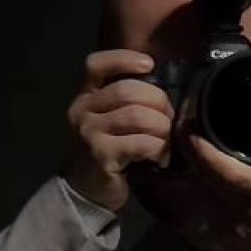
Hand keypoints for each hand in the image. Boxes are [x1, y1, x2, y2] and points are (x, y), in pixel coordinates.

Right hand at [63, 49, 173, 212]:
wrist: (84, 192)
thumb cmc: (105, 151)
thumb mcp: (107, 120)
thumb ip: (126, 101)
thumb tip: (166, 87)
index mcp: (84, 96)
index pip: (95, 64)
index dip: (124, 59)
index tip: (149, 64)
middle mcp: (81, 110)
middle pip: (128, 90)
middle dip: (159, 102)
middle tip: (169, 119)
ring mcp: (89, 133)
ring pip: (138, 116)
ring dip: (162, 128)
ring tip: (167, 140)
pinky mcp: (101, 156)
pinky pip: (142, 142)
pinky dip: (159, 148)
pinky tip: (161, 158)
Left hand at [188, 104, 250, 250]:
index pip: (217, 166)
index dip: (196, 143)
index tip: (189, 121)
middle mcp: (236, 210)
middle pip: (197, 175)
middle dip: (188, 148)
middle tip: (190, 123)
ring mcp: (226, 227)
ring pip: (196, 192)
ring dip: (193, 169)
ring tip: (198, 146)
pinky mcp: (223, 240)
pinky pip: (203, 208)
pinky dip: (201, 189)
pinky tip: (210, 176)